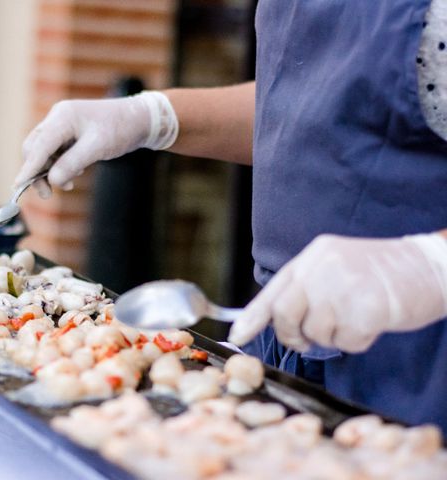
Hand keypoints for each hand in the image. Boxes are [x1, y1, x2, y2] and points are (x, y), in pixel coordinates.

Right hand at [15, 92, 177, 192]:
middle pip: (35, 148)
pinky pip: (55, 153)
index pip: (39, 145)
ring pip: (44, 152)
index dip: (28, 167)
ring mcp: (62, 125)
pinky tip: (75, 175)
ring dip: (51, 171)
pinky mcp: (68, 134)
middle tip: (48, 194)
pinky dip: (60, 167)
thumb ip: (72, 163)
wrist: (138, 119)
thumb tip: (52, 180)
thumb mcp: (97, 148)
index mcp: (63, 117)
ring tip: (70, 183)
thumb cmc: (120, 129)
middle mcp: (58, 119)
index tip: (18, 186)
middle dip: (37, 172)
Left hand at [228, 233, 446, 352]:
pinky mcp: (366, 308)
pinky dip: (356, 342)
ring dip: (332, 337)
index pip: (273, 291)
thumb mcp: (335, 267)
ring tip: (352, 319)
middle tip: (307, 339)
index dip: (252, 317)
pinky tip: (371, 323)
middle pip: (285, 314)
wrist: (429, 266)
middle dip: (292, 335)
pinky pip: (346, 343)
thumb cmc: (379, 273)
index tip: (237, 335)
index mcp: (312, 257)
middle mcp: (322, 268)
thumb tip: (276, 319)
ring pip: (316, 333)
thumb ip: (306, 288)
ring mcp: (344, 287)